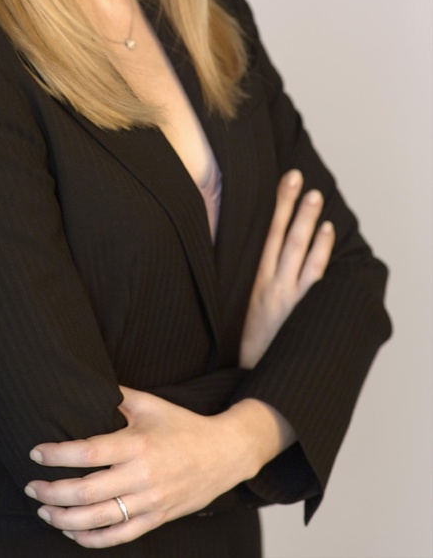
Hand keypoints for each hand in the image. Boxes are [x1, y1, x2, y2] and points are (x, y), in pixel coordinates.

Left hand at [24, 387, 273, 548]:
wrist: (225, 454)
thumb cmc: (183, 425)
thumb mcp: (150, 404)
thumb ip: (116, 397)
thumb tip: (83, 385)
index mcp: (137, 444)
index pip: (88, 451)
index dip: (57, 455)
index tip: (36, 453)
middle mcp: (142, 476)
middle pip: (86, 491)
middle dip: (52, 491)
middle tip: (31, 486)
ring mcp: (150, 501)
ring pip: (98, 519)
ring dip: (64, 519)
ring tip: (44, 511)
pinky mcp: (157, 518)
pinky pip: (120, 536)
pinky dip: (92, 540)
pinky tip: (73, 533)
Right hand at [240, 169, 334, 368]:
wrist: (257, 382)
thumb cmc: (249, 348)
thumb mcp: (236, 313)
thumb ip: (242, 287)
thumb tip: (233, 259)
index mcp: (253, 283)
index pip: (265, 236)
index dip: (274, 208)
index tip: (282, 182)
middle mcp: (270, 285)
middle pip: (281, 235)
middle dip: (289, 205)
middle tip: (298, 178)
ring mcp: (288, 296)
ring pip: (299, 250)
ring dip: (307, 221)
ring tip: (315, 196)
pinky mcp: (303, 310)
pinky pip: (315, 274)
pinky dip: (321, 251)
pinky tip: (326, 232)